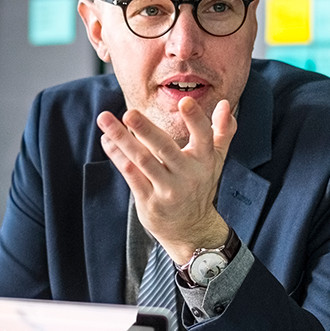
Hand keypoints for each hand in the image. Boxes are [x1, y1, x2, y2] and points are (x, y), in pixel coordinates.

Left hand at [97, 97, 237, 264]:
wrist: (192, 230)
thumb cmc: (200, 186)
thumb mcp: (216, 160)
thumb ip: (222, 131)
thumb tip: (224, 103)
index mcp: (205, 160)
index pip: (203, 136)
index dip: (195, 119)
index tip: (184, 101)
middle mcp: (187, 175)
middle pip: (164, 148)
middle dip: (146, 129)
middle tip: (129, 112)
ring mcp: (167, 189)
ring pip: (142, 160)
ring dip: (122, 139)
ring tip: (105, 119)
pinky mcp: (149, 201)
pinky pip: (131, 175)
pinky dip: (117, 156)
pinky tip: (107, 140)